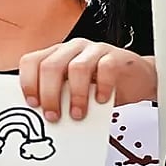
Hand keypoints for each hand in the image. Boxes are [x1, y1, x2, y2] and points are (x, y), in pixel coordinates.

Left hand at [19, 39, 157, 121]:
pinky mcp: (116, 56)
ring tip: (78, 114)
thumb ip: (59, 95)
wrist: (137, 78)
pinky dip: (102, 87)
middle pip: (51, 65)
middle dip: (49, 94)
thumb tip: (42, 113)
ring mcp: (95, 50)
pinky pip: (106, 68)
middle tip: (54, 115)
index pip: (32, 61)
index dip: (28, 83)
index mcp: (57, 55)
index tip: (33, 104)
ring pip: (77, 67)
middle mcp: (73, 49)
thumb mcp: (75, 90)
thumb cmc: (103, 85)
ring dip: (76, 96)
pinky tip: (101, 100)